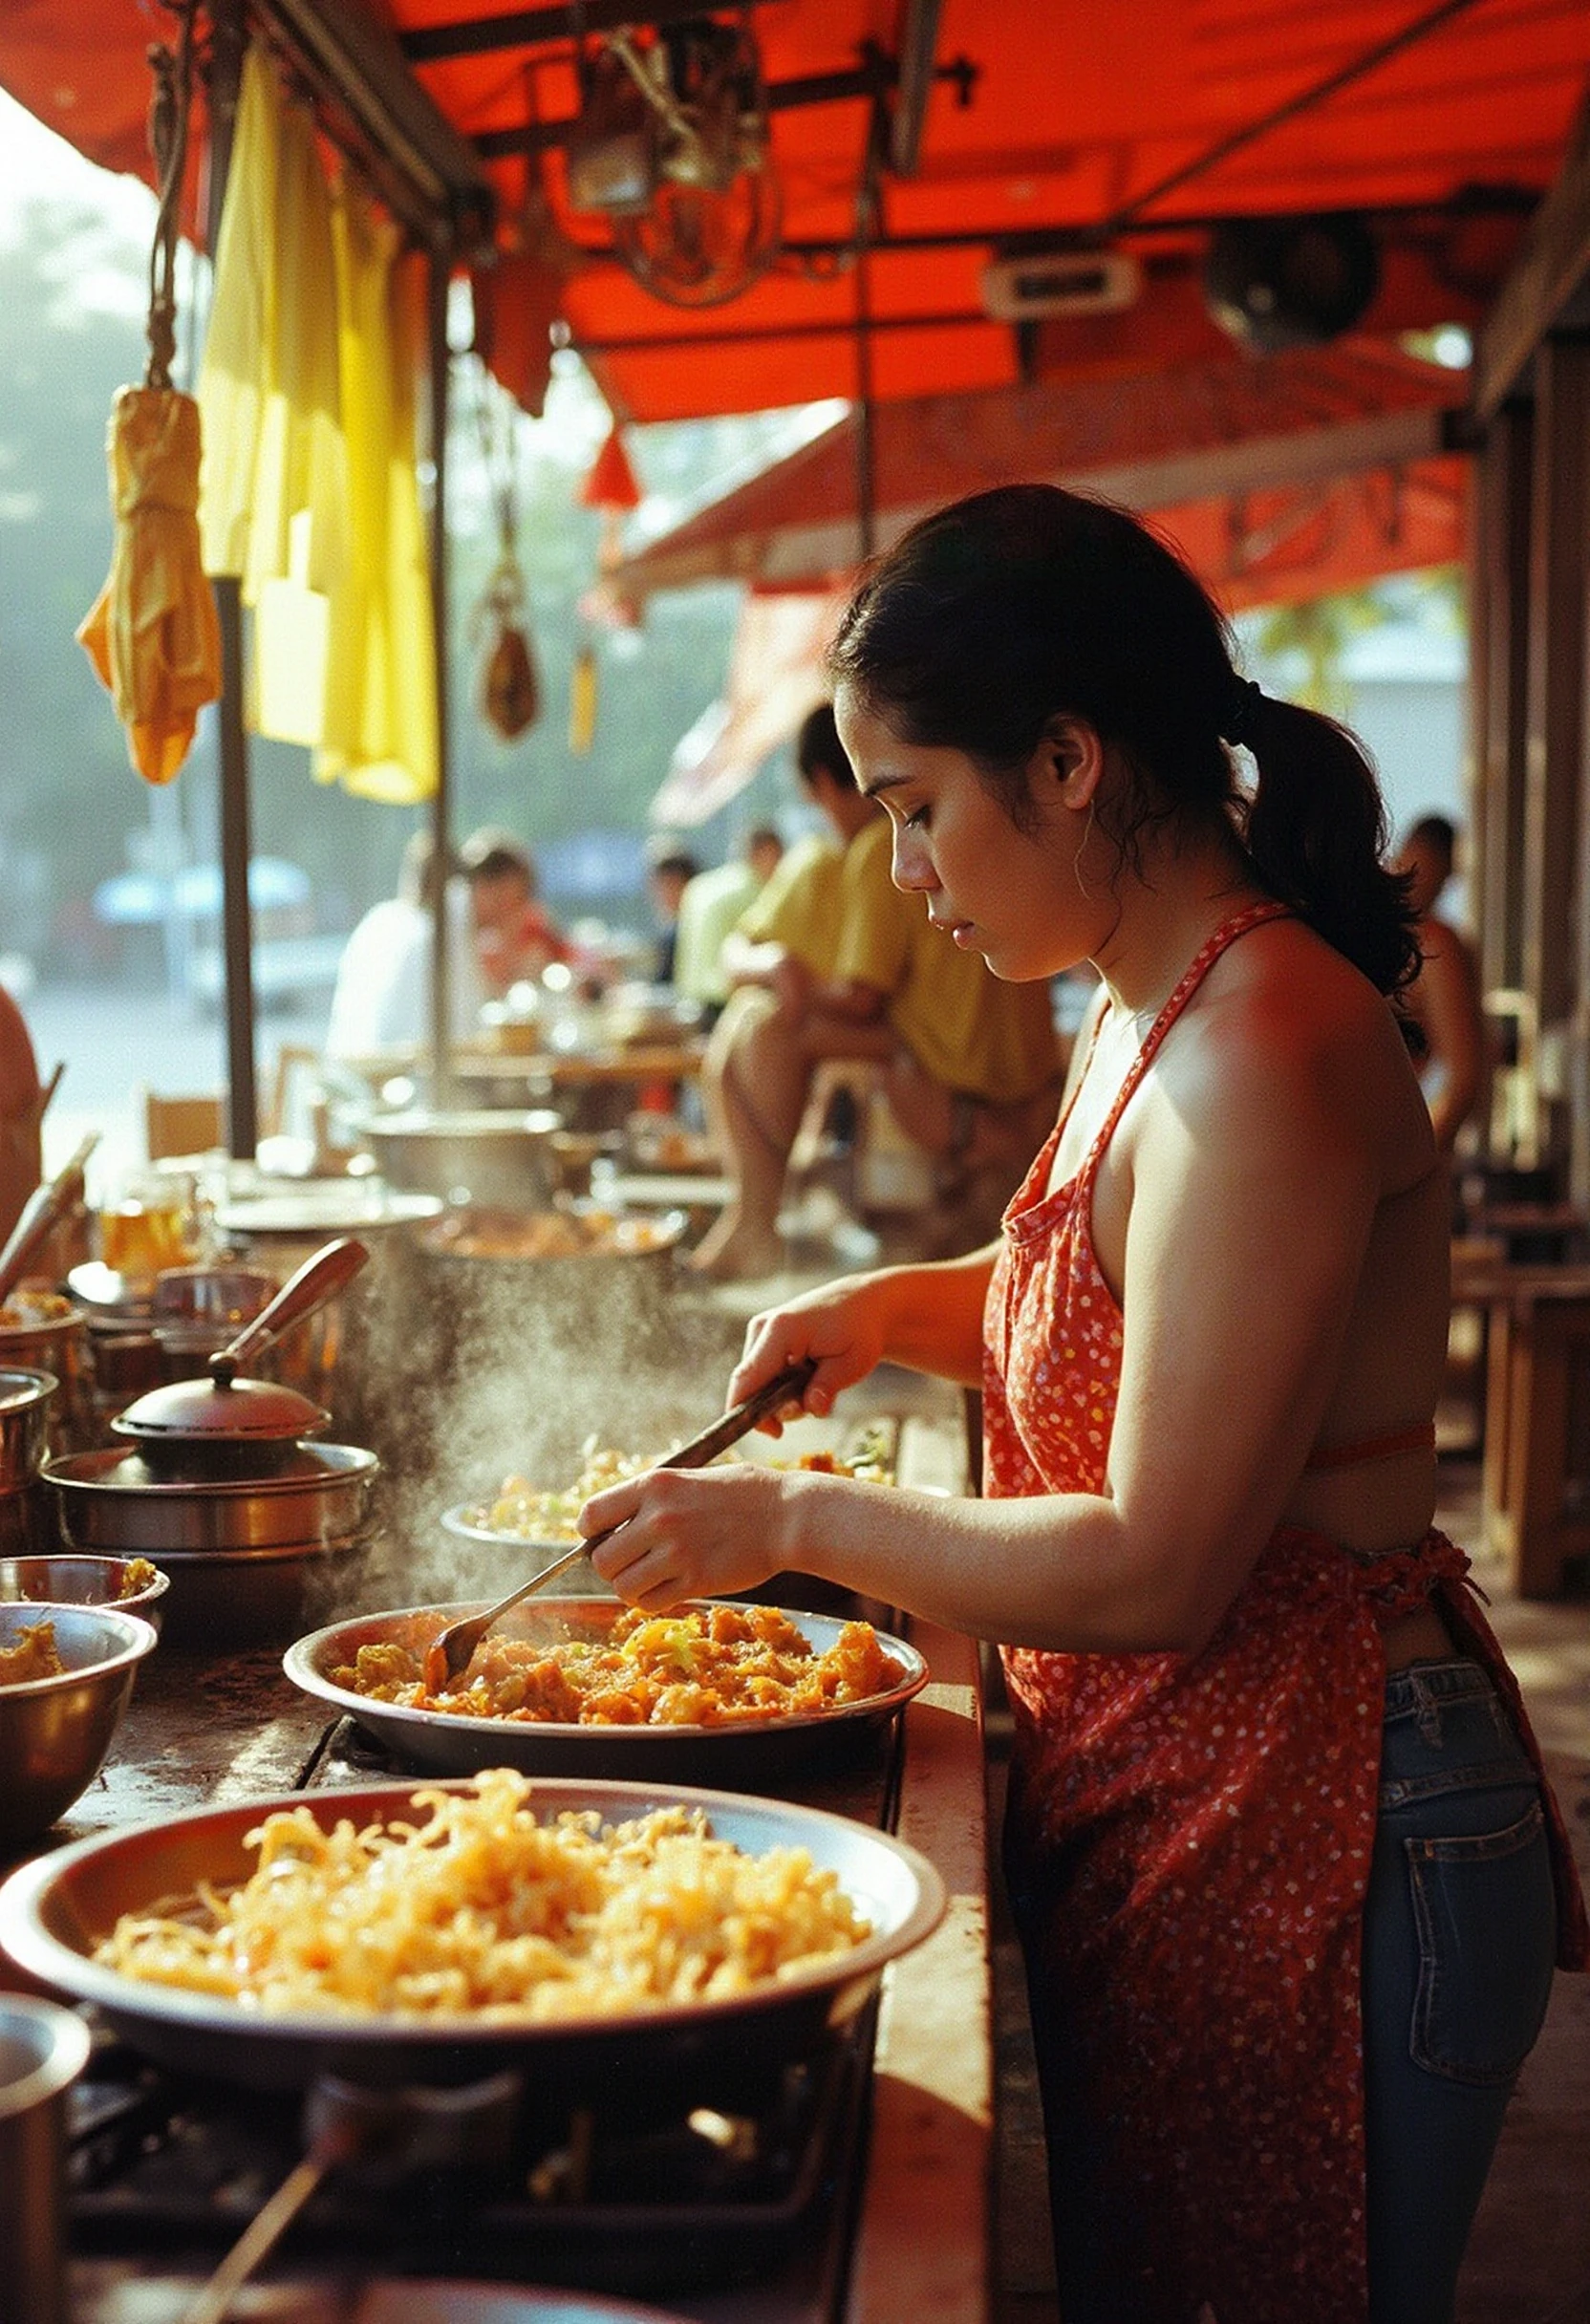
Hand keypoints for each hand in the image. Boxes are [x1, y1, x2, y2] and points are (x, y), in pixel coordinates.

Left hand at [580, 1464, 790, 1607]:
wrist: (789, 1515)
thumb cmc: (746, 1493)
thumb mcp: (693, 1477)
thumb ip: (656, 1497)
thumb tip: (619, 1521)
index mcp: (655, 1485)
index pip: (591, 1515)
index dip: (591, 1532)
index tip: (602, 1538)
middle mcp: (659, 1518)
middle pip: (601, 1559)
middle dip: (612, 1565)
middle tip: (632, 1563)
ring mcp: (676, 1552)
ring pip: (622, 1586)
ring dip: (632, 1587)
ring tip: (651, 1579)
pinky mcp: (695, 1581)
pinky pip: (651, 1603)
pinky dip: (653, 1601)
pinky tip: (669, 1589)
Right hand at [728, 1271, 894, 1429]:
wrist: (863, 1304)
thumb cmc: (860, 1330)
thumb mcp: (853, 1362)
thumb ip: (827, 1386)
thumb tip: (812, 1408)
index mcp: (780, 1331)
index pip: (746, 1380)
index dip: (747, 1413)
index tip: (773, 1433)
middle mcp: (762, 1328)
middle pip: (750, 1386)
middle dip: (778, 1407)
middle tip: (814, 1405)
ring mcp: (761, 1331)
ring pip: (758, 1383)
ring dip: (783, 1396)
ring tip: (817, 1386)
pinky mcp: (765, 1337)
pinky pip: (764, 1373)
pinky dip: (783, 1385)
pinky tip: (808, 1377)